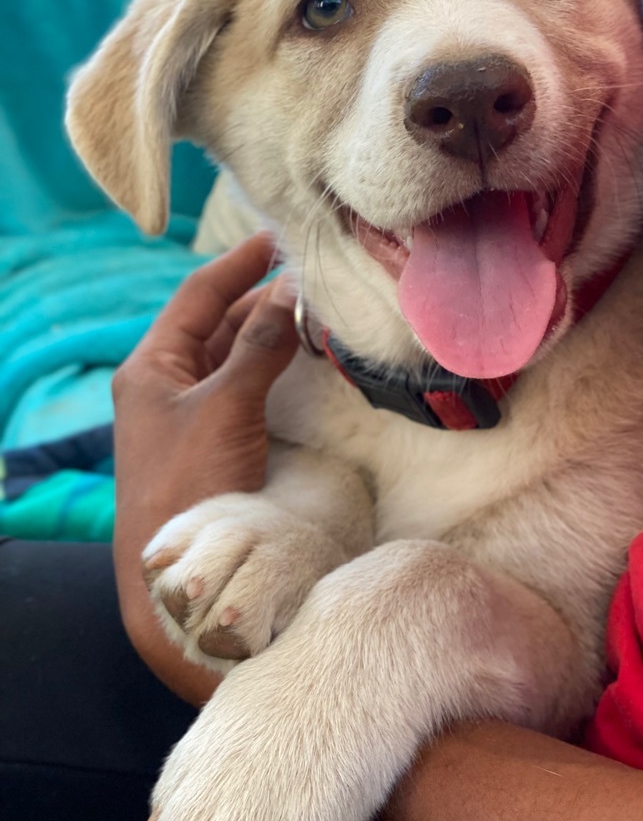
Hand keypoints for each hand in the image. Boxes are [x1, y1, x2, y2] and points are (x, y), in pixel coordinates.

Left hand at [112, 233, 297, 703]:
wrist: (174, 580)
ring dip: (270, 334)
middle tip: (313, 281)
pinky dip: (272, 369)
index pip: (197, 297)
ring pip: (232, 357)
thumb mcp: (225, 408)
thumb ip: (258, 348)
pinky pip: (244, 388)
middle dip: (262, 300)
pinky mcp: (213, 442)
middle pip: (217, 324)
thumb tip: (291, 293)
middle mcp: (165, 385)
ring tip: (315, 312)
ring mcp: (189, 415)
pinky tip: (303, 361)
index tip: (278, 240)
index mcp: (150, 368)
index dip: (238, 265)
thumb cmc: (189, 485)